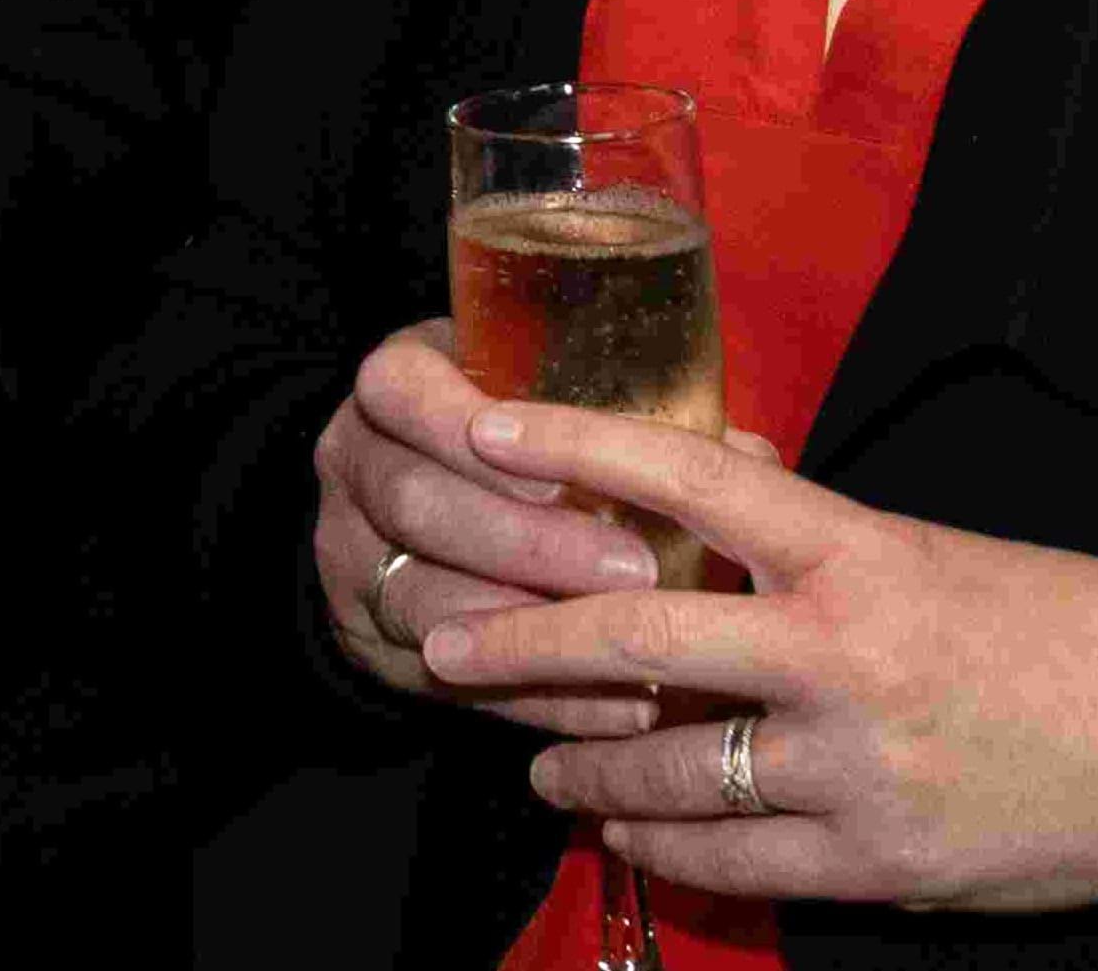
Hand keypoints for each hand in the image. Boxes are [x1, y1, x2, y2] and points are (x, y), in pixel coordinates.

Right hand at [305, 323, 672, 731]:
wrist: (429, 517)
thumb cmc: (520, 447)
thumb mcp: (548, 403)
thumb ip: (627, 417)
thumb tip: (748, 451)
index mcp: (397, 387)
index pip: (401, 392)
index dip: (465, 430)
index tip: (555, 473)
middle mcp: (354, 464)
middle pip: (418, 503)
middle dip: (527, 543)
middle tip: (631, 570)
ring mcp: (348, 556)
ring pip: (424, 599)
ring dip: (534, 632)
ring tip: (637, 656)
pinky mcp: (368, 642)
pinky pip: (448, 683)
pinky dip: (539, 700)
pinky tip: (619, 711)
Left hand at [417, 400, 1097, 915]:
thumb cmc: (1064, 626)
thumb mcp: (931, 550)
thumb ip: (818, 538)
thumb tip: (720, 498)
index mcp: (860, 552)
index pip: (690, 477)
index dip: (577, 447)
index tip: (487, 431)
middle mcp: (843, 655)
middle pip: (638, 638)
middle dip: (522, 647)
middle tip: (442, 646)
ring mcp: (854, 767)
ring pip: (665, 766)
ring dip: (581, 761)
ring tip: (535, 758)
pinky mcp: (875, 861)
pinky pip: (728, 858)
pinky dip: (658, 841)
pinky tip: (621, 825)